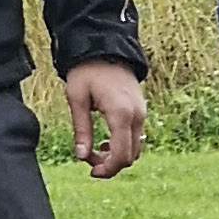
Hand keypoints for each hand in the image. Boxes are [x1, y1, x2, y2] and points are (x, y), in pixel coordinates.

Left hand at [64, 60, 146, 177]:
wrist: (105, 46)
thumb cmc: (87, 70)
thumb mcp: (77, 99)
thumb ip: (81, 130)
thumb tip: (81, 156)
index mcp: (121, 114)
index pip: (121, 155)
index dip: (107, 169)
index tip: (91, 171)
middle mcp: (136, 116)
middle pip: (130, 156)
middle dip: (110, 164)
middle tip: (89, 159)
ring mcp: (141, 114)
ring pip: (135, 149)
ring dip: (116, 155)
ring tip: (96, 148)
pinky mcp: (140, 111)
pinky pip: (135, 137)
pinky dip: (122, 144)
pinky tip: (106, 139)